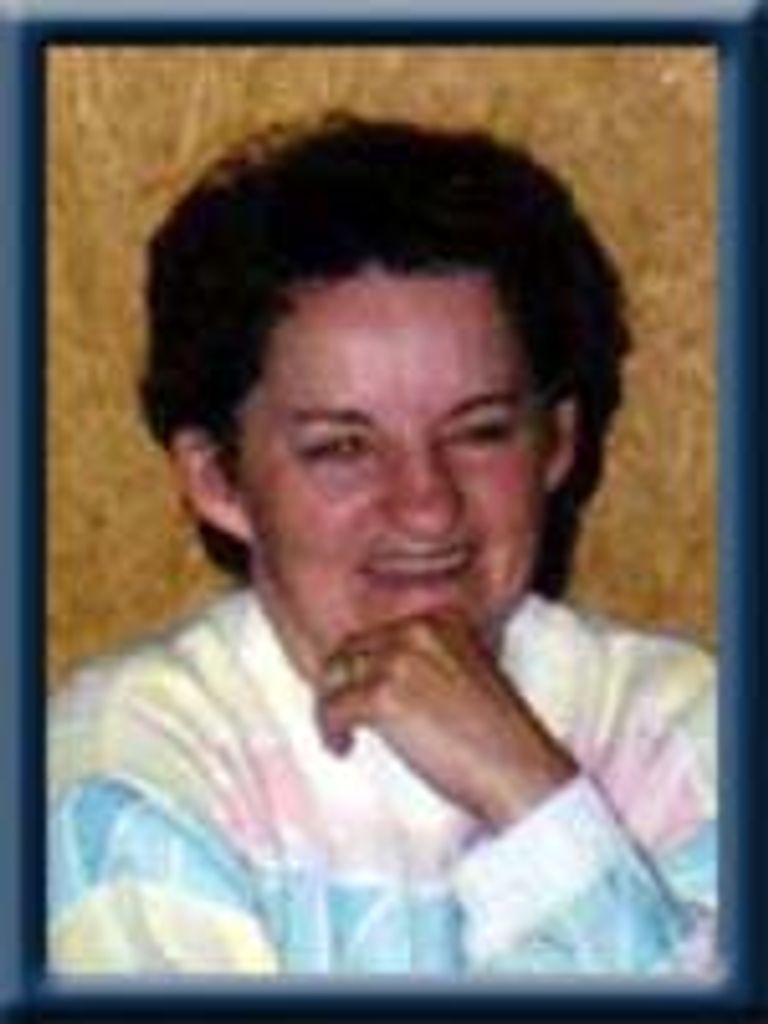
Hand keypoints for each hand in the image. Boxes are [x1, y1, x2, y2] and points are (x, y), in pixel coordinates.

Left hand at [316, 609, 576, 830]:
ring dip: (332, 707)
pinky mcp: (384, 695)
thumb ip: (425, 660)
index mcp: (440, 618)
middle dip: (341, 684)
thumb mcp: (464, 674)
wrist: (518, 771)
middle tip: (343, 715)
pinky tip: (344, 749)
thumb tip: (369, 671)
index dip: (361, 666)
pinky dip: (330, 731)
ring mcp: (399, 660)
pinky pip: (332, 708)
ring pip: (334, 676)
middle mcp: (417, 629)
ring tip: (342, 734)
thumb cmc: (495, 736)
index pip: (376, 633)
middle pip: (349, 649)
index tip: (357, 692)